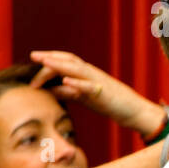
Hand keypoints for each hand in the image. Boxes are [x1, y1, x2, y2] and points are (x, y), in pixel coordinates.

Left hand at [28, 50, 167, 136]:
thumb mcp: (86, 97)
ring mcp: (98, 82)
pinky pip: (89, 86)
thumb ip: (68, 92)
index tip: (35, 61)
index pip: (67, 61)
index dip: (51, 59)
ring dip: (59, 65)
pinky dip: (76, 82)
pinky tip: (64, 80)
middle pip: (69, 60)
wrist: (135, 111)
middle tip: (33, 56)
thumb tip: (50, 90)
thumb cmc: (110, 104)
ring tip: (44, 62)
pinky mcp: (104, 93)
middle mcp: (92, 74)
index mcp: (87, 74)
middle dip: (51, 57)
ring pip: (77, 69)